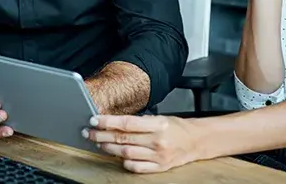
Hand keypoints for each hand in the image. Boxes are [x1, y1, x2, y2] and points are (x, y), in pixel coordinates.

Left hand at [85, 115, 199, 172]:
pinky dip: (124, 162)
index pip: (127, 123)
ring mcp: (158, 156)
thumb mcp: (160, 117)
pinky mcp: (159, 168)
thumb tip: (114, 122)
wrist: (196, 141)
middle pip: (123, 139)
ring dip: (109, 148)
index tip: (94, 120)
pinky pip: (135, 167)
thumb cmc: (177, 127)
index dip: (108, 122)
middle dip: (102, 135)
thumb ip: (139, 121)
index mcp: (158, 124)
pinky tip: (118, 156)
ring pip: (126, 153)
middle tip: (89, 132)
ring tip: (100, 143)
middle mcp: (157, 141)